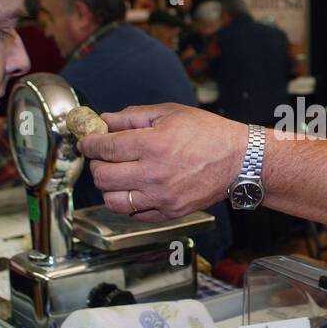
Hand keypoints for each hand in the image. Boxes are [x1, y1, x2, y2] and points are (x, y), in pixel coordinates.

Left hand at [77, 103, 246, 220]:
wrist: (239, 161)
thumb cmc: (208, 133)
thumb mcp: (170, 113)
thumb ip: (133, 116)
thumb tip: (105, 121)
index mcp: (152, 144)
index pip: (104, 148)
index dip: (90, 144)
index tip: (88, 142)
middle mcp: (153, 174)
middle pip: (103, 177)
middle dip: (97, 165)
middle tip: (104, 158)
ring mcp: (161, 197)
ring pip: (113, 201)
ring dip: (109, 188)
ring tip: (118, 176)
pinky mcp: (170, 212)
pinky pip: (135, 214)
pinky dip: (129, 203)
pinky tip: (135, 189)